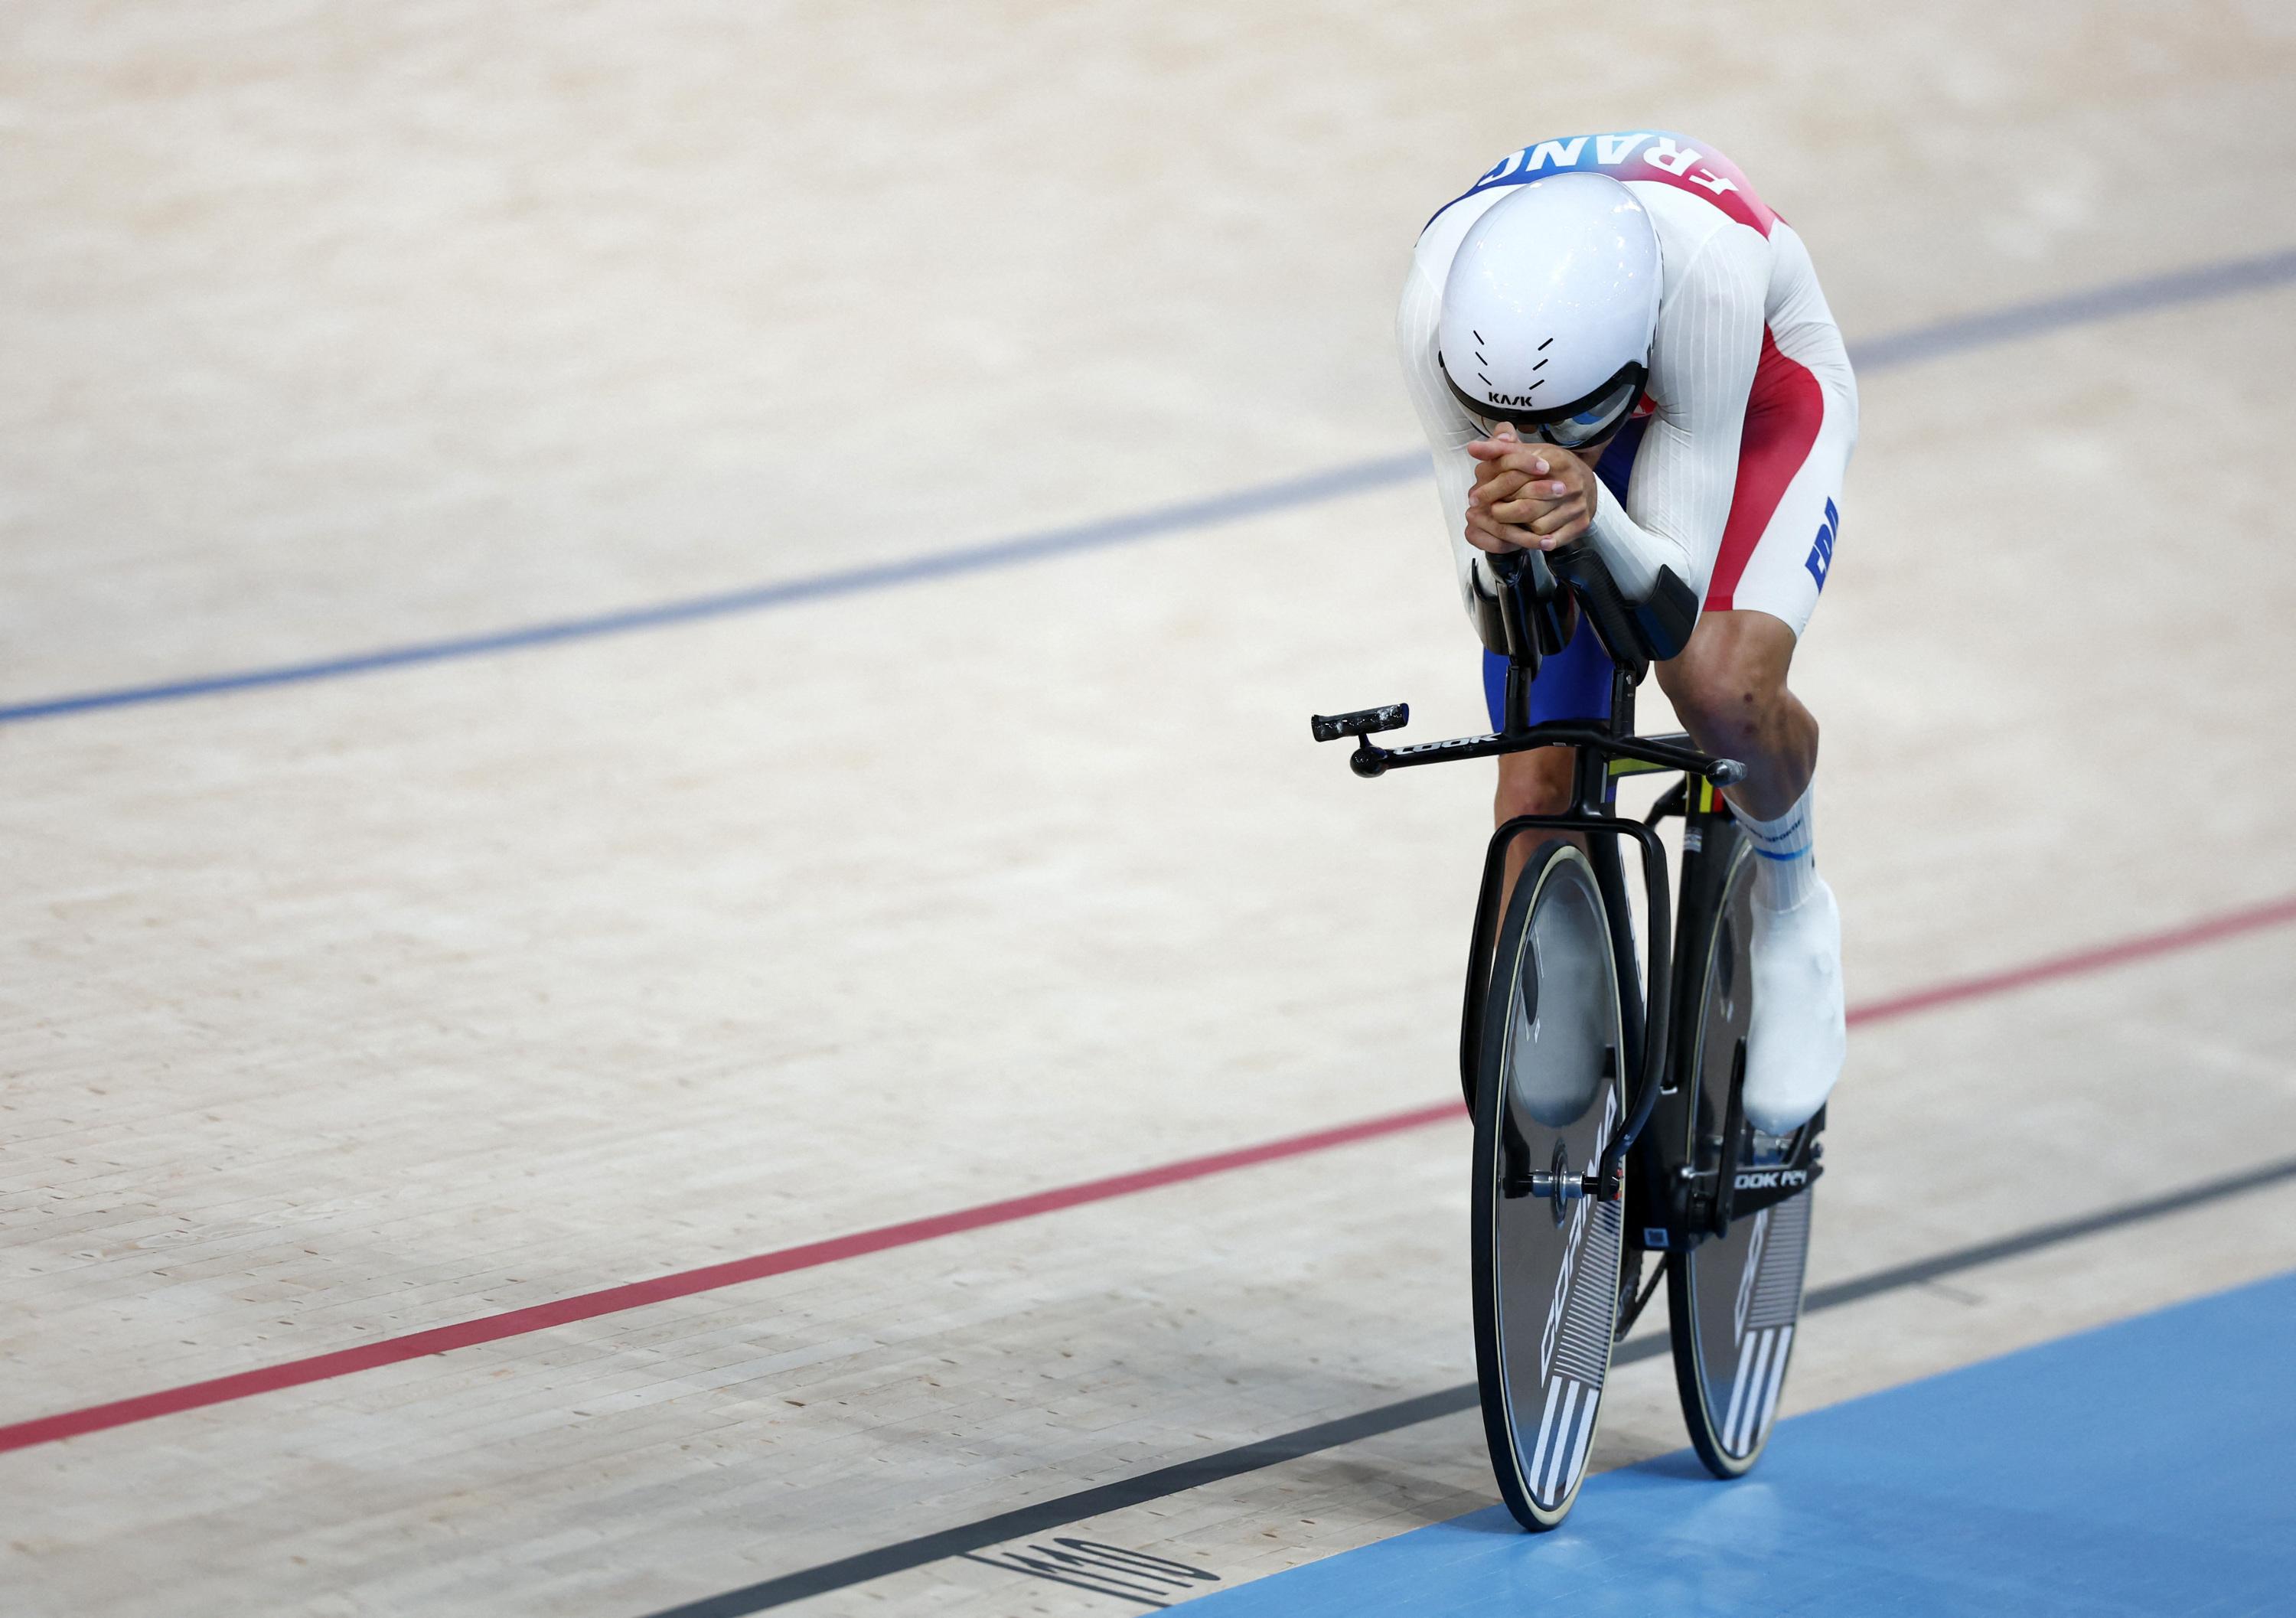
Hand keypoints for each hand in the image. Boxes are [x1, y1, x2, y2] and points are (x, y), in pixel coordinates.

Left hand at [1463, 427, 1599, 552]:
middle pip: (1525, 507)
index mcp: (1555, 461)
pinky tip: (1527, 536)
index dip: (1492, 490)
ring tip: (1506, 524)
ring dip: (1518, 529)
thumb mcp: (1527, 451)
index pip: (1516, 478)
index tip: (1474, 498)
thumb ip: (1499, 449)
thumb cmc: (1549, 466)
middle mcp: (1569, 484)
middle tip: (1489, 514)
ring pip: (1537, 527)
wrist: (1586, 481)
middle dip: (1502, 513)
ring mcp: (1577, 506)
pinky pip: (1553, 540)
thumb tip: (1472, 448)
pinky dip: (1537, 541)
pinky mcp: (1580, 524)